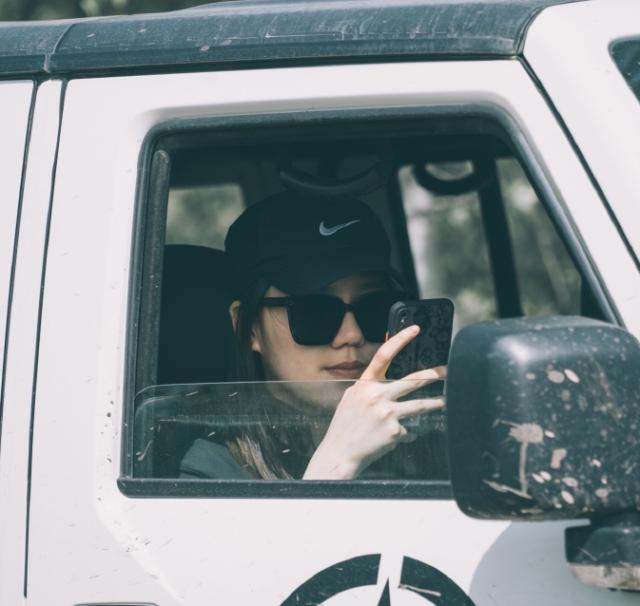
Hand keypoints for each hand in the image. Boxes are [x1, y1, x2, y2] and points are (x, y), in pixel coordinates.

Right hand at [303, 325, 445, 479]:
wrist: (339, 453)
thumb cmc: (344, 426)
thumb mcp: (351, 399)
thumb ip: (368, 387)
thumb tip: (387, 379)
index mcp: (365, 384)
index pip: (384, 355)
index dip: (400, 339)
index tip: (415, 329)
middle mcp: (377, 395)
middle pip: (413, 380)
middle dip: (434, 374)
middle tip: (447, 370)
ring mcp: (387, 413)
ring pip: (419, 405)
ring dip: (435, 403)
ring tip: (443, 401)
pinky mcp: (394, 431)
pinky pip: (408, 431)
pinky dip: (406, 434)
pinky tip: (399, 438)